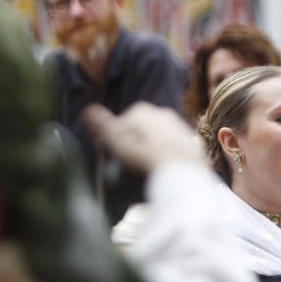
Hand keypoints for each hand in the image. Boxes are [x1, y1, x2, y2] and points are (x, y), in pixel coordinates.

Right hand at [82, 102, 205, 172]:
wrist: (179, 170)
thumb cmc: (142, 155)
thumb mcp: (115, 140)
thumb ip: (102, 125)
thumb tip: (87, 110)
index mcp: (141, 111)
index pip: (124, 122)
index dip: (118, 139)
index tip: (117, 156)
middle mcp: (163, 114)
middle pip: (144, 129)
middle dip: (139, 142)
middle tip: (133, 164)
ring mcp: (180, 127)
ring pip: (161, 138)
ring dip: (155, 150)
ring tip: (149, 170)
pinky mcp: (193, 144)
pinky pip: (176, 150)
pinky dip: (171, 158)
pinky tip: (166, 171)